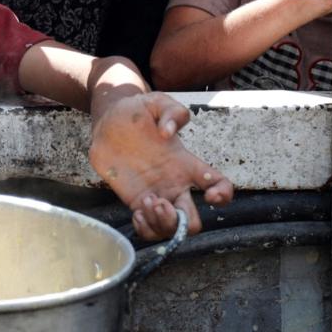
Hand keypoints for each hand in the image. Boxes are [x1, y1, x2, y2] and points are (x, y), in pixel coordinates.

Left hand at [88, 92, 233, 240]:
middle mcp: (175, 184)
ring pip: (170, 228)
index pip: (219, 184)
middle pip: (193, 220)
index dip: (223, 195)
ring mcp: (156, 194)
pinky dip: (145, 229)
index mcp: (187, 163)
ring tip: (146, 203)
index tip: (210, 196)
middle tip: (160, 201)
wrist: (108, 121)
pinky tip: (137, 214)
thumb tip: (168, 132)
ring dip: (161, 223)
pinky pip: (147, 228)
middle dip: (181, 221)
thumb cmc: (137, 111)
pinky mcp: (135, 200)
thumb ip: (172, 112)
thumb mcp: (157, 102)